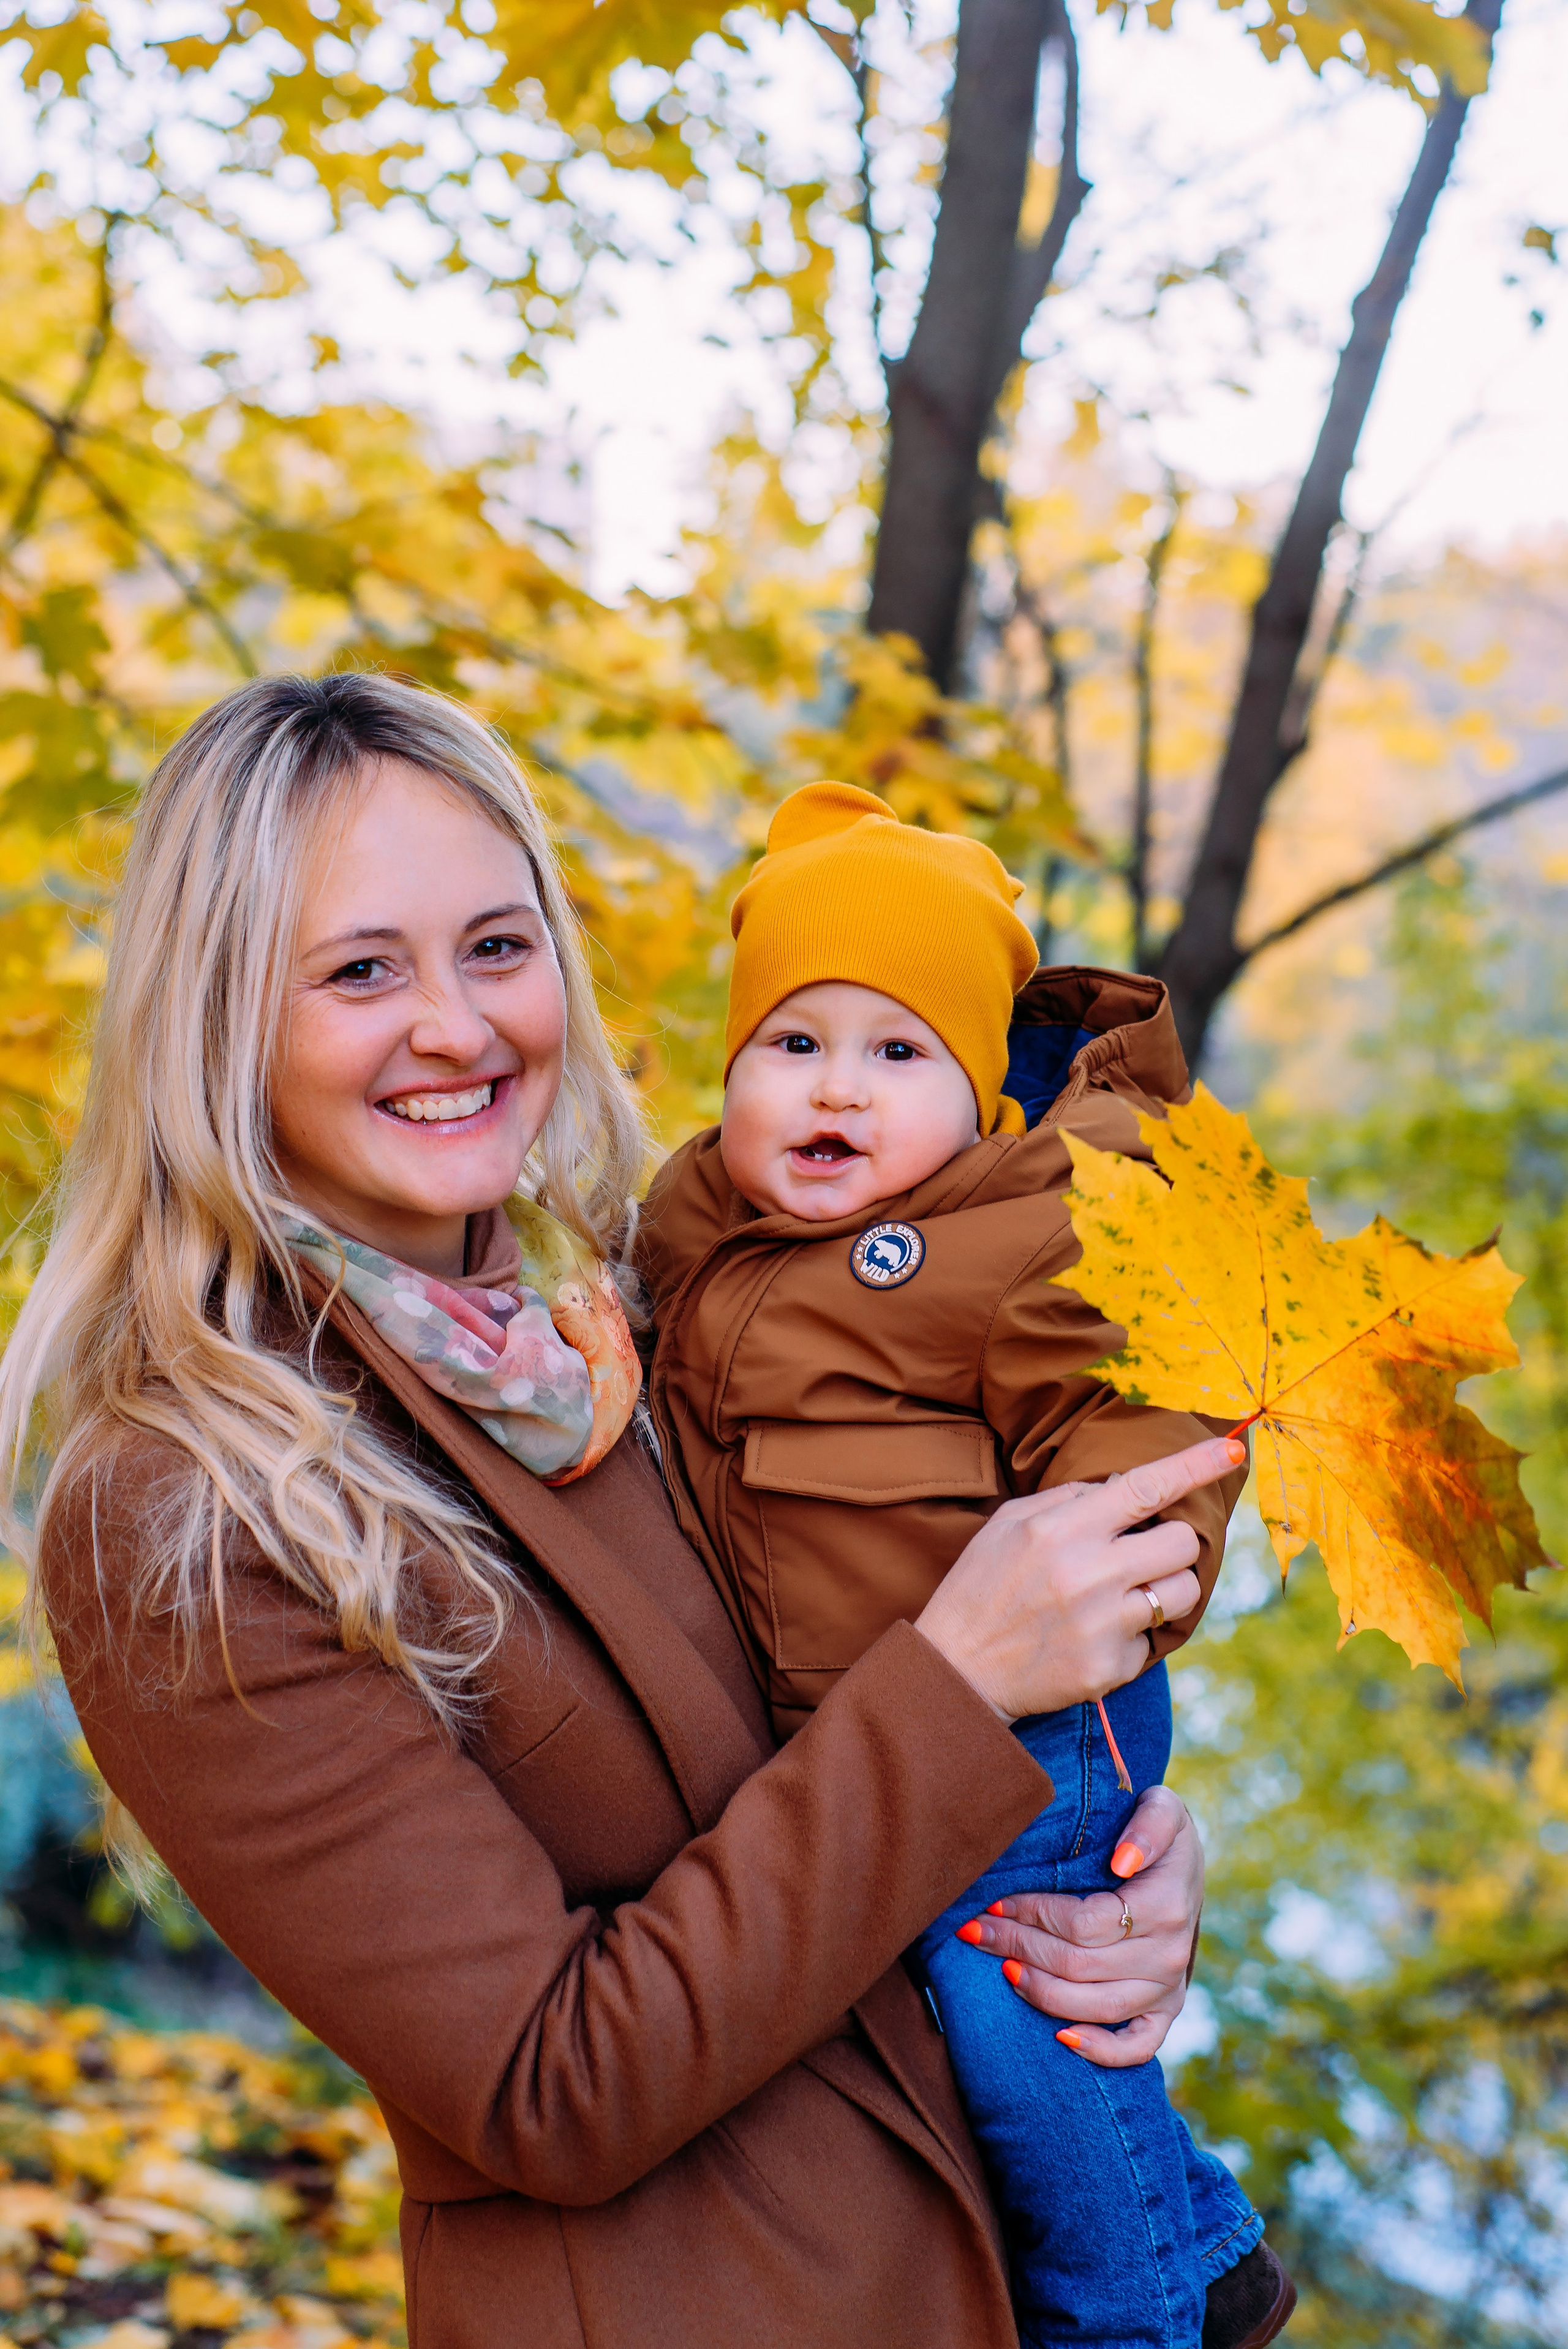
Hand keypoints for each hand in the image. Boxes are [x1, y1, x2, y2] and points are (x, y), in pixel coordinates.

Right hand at [913, 1436, 1243, 1720]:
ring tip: (1124, 1595)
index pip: (1146, 1486)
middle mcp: (1089, 1574)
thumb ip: (1069, 1499)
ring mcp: (1103, 1625)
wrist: (956, 1671)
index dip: (1195, 1464)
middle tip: (1142, 1553)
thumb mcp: (1010, 1524)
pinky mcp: (1109, 1669)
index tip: (1233, 1449)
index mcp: (1063, 1529)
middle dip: (1173, 1543)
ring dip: (1165, 1589)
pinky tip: (1092, 1636)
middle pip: (1183, 1543)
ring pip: (1183, 1594)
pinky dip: (1131, 1636)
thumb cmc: (981, 1586)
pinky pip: (1152, 1642)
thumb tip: (1124, 1488)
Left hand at [948, 1786, 1202, 2067]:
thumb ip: (1147, 1826)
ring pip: (1095, 2006)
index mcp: (1167, 1906)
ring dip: (1040, 1991)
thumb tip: (1122, 1861)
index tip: (994, 1903)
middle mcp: (1170, 1954)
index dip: (1033, 1916)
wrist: (1184, 1864)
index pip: (1084, 1924)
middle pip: (1078, 1965)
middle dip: (1019, 1947)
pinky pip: (1137, 2046)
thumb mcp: (1162, 1808)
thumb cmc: (1159, 1831)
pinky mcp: (1165, 2011)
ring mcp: (1168, 1988)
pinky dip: (1100, 2050)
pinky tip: (1061, 2037)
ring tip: (1001, 1968)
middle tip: (976, 1931)